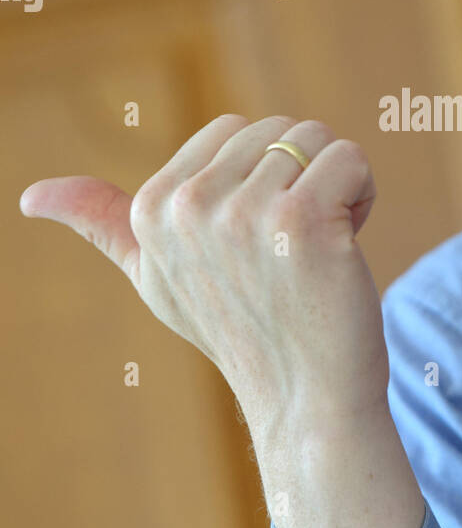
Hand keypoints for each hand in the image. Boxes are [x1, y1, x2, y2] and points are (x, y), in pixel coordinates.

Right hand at [19, 114, 389, 428]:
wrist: (306, 399)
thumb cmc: (240, 331)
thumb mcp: (156, 277)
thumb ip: (103, 223)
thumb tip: (30, 195)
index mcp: (151, 209)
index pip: (234, 128)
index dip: (261, 176)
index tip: (256, 241)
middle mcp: (186, 207)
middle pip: (278, 128)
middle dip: (302, 178)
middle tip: (292, 253)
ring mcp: (242, 215)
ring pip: (318, 140)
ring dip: (336, 189)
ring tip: (318, 251)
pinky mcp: (300, 223)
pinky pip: (351, 159)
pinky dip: (363, 194)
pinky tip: (346, 248)